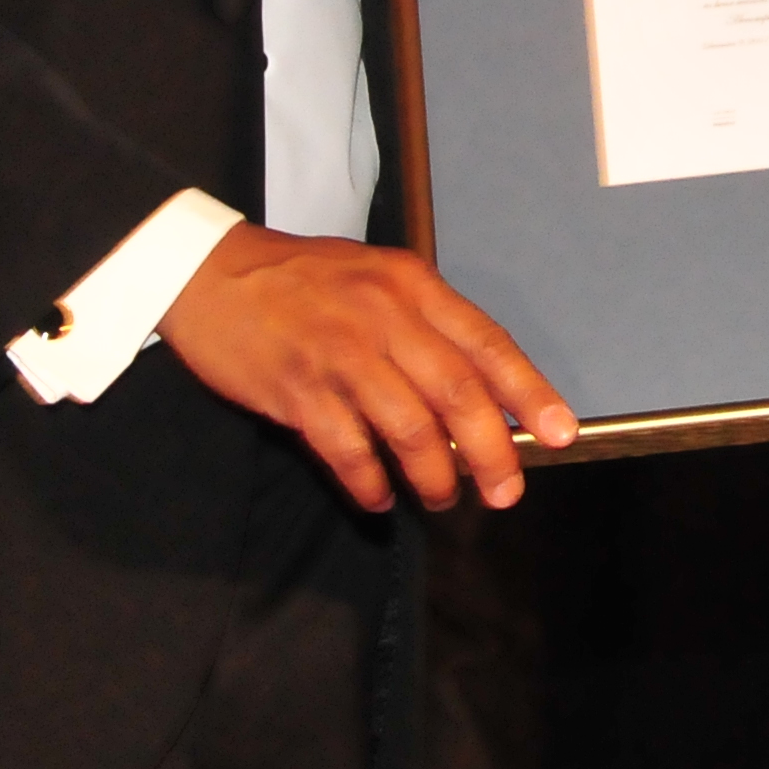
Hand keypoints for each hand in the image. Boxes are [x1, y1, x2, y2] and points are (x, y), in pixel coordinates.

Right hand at [159, 225, 576, 511]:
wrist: (209, 272)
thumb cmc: (302, 279)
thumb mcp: (377, 278)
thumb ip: (425, 325)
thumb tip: (478, 390)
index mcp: (413, 285)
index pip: (488, 344)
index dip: (529, 393)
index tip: (559, 432)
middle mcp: (384, 316)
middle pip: (458, 394)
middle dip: (492, 452)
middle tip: (505, 492)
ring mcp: (339, 354)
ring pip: (410, 429)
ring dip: (434, 475)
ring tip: (441, 497)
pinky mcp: (297, 390)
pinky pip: (348, 450)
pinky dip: (370, 482)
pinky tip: (378, 497)